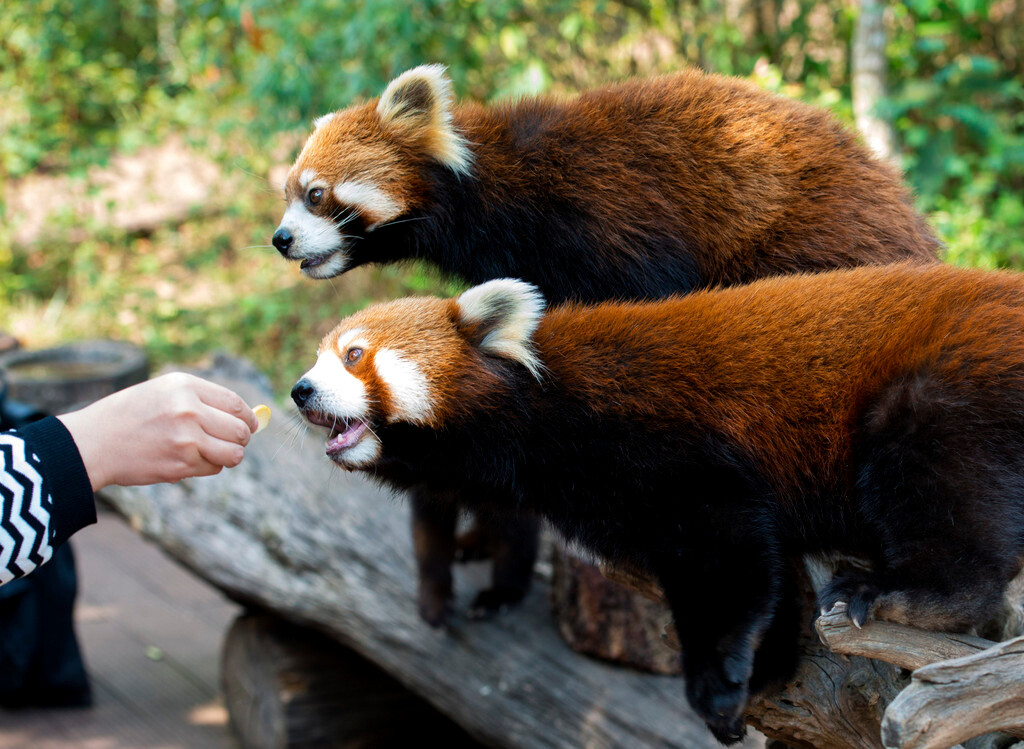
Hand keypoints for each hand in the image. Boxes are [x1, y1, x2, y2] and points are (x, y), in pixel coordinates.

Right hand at [58, 373, 259, 490]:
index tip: (250, 425)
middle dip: (241, 439)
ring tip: (213, 452)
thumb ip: (203, 400)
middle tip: (232, 441)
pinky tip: (188, 459)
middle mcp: (189, 409)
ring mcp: (186, 438)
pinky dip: (207, 466)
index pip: (236, 404)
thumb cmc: (129, 415)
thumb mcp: (164, 392)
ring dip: (228, 456)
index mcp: (185, 386)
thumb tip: (247, 416)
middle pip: (240, 430)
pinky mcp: (181, 464)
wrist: (93, 442)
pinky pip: (213, 468)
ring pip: (233, 453)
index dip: (248, 417)